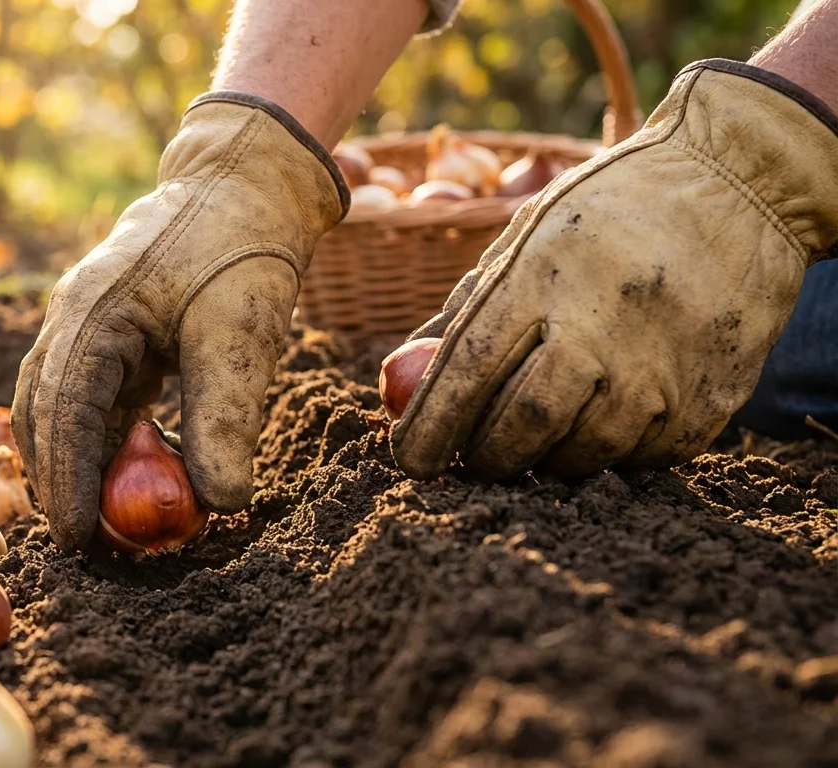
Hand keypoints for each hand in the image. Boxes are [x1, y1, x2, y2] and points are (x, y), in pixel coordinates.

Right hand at [13, 94, 346, 550]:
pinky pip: (90, 395)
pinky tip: (117, 477)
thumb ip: (225, 417)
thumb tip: (220, 503)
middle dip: (58, 480)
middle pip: (44, 413)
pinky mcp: (109, 334)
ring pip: (60, 406)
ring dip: (73, 462)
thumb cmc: (241, 251)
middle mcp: (72, 318)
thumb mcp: (239, 334)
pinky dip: (98, 439)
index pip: (62, 409)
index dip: (65, 478)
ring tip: (94, 523)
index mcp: (91, 311)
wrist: (244, 186)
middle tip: (82, 547)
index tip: (77, 538)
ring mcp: (84, 324)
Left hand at [392, 60, 837, 480]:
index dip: (431, 429)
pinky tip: (606, 417)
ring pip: (582, 454)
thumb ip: (469, 309)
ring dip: (548, 457)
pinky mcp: (710, 400)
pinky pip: (640, 458)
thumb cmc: (613, 210)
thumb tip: (405, 379)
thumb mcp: (529, 234)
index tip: (410, 460)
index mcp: (544, 277)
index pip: (468, 374)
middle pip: (523, 428)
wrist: (743, 184)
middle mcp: (603, 327)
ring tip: (541, 433)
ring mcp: (664, 369)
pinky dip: (610, 451)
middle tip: (475, 458)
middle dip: (486, 457)